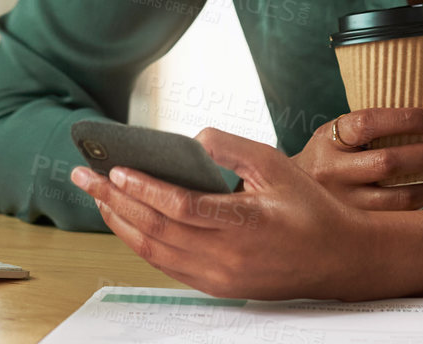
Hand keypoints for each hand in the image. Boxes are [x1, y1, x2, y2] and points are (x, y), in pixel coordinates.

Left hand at [70, 126, 422, 299]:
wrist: (337, 258)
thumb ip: (233, 148)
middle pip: (155, 230)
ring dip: (120, 223)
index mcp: (244, 224)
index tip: (116, 168)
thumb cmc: (309, 208)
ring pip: (155, 252)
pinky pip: (167, 265)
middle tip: (85, 175)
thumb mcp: (277, 165)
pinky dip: (140, 242)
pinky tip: (126, 220)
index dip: (144, 188)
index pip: (180, 207)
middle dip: (114, 200)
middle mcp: (226, 257)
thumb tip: (193, 137)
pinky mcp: (217, 286)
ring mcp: (219, 277)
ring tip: (98, 194)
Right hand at [292, 108, 422, 210]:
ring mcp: (342, 203)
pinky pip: (398, 216)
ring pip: (397, 196)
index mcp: (328, 139)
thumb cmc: (329, 156)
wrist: (291, 196)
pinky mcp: (355, 225)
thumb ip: (377, 126)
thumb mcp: (338, 134)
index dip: (406, 119)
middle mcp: (331, 171)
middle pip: (388, 162)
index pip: (368, 122)